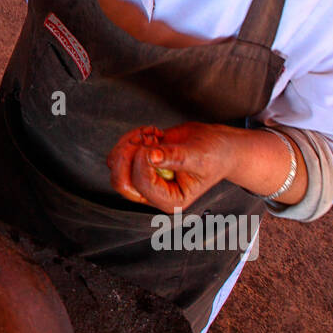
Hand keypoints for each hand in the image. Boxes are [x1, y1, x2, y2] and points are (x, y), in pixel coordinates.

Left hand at [107, 122, 235, 211]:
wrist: (217, 145)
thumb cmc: (214, 155)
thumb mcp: (199, 156)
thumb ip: (175, 157)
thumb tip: (151, 156)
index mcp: (170, 200)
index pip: (142, 184)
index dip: (142, 161)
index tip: (156, 144)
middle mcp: (154, 193)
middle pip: (121, 181)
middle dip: (128, 155)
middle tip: (147, 138)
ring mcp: (144, 178)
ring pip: (116, 165)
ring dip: (129, 144)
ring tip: (152, 134)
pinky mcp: (140, 164)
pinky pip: (120, 153)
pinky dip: (130, 138)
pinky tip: (151, 132)